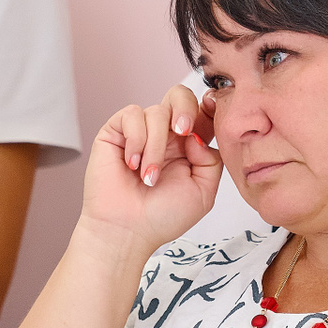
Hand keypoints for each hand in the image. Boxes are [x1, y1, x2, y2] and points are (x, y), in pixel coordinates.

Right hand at [81, 93, 223, 255]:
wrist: (128, 231)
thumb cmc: (161, 217)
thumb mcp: (204, 192)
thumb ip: (211, 159)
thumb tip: (196, 136)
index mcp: (187, 147)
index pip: (200, 113)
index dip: (207, 108)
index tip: (209, 113)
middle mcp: (164, 136)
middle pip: (179, 96)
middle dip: (185, 109)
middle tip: (182, 132)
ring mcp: (140, 133)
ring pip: (156, 112)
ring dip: (155, 147)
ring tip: (148, 176)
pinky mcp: (115, 133)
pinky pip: (131, 115)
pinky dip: (135, 139)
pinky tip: (131, 164)